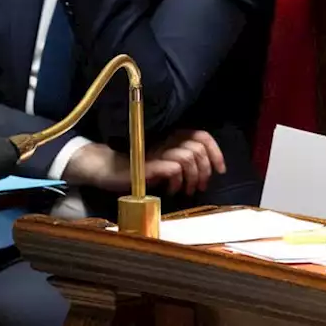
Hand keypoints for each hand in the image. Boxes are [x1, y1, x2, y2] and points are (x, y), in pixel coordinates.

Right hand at [63, 130, 225, 195]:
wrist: (105, 168)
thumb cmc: (137, 167)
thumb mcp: (164, 162)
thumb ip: (182, 161)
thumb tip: (206, 173)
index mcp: (172, 135)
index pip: (203, 136)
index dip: (216, 152)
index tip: (220, 170)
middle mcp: (166, 138)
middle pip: (199, 148)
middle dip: (204, 171)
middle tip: (198, 187)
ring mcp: (157, 150)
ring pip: (189, 157)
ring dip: (191, 178)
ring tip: (184, 190)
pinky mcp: (147, 163)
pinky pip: (173, 167)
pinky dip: (177, 180)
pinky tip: (170, 190)